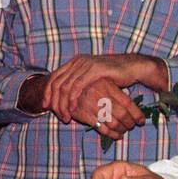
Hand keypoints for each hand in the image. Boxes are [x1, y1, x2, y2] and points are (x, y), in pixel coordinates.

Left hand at [43, 54, 162, 119]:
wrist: (132, 68)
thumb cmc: (113, 76)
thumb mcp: (92, 79)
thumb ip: (79, 83)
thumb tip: (65, 96)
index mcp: (75, 62)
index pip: (54, 77)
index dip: (48, 92)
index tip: (45, 106)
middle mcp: (78, 61)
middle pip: (57, 82)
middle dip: (53, 100)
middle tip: (56, 115)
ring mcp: (86, 64)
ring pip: (65, 86)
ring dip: (63, 103)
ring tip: (65, 117)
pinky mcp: (94, 70)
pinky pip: (77, 86)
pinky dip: (72, 98)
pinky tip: (72, 109)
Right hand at [68, 78, 144, 139]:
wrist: (64, 88)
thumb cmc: (88, 86)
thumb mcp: (102, 83)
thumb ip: (116, 92)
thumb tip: (134, 107)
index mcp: (107, 85)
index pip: (127, 102)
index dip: (136, 114)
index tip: (141, 121)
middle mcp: (100, 94)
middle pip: (122, 114)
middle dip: (130, 123)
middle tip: (132, 127)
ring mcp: (91, 105)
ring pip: (113, 122)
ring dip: (121, 130)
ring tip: (124, 131)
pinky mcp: (84, 115)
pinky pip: (102, 128)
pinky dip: (112, 135)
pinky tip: (116, 136)